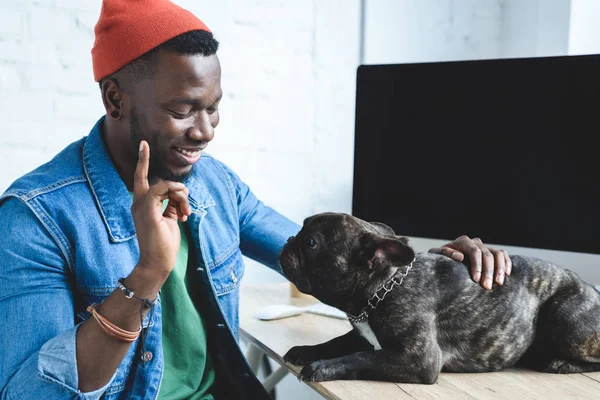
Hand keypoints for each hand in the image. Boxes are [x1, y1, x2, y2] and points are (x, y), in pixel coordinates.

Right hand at [131, 141, 191, 278]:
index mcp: (143, 206)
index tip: (144, 145)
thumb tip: (179, 193)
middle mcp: (138, 204)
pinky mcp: (147, 211)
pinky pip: (162, 190)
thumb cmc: (164, 245)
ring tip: (186, 212)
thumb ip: (172, 204)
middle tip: (145, 144)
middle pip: (142, 176)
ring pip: (164, 185)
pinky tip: (183, 212)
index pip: (141, 181)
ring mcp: (140, 207)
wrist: (157, 263)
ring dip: (181, 195)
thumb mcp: (170, 220)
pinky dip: (177, 196)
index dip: (142, 163)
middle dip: (143, 158)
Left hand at [429, 236, 511, 289]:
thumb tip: (459, 256)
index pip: (474, 251)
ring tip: (499, 283)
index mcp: (463, 241)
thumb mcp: (437, 256)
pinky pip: (503, 255)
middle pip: (487, 254)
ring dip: (500, 269)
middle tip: (487, 287)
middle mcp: (476, 242)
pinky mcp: (492, 253)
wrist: (445, 262)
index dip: (477, 265)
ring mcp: (485, 247)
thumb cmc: (440, 259)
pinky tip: (507, 275)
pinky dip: (507, 264)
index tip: (476, 280)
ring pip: (498, 254)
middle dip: (488, 271)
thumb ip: (445, 254)